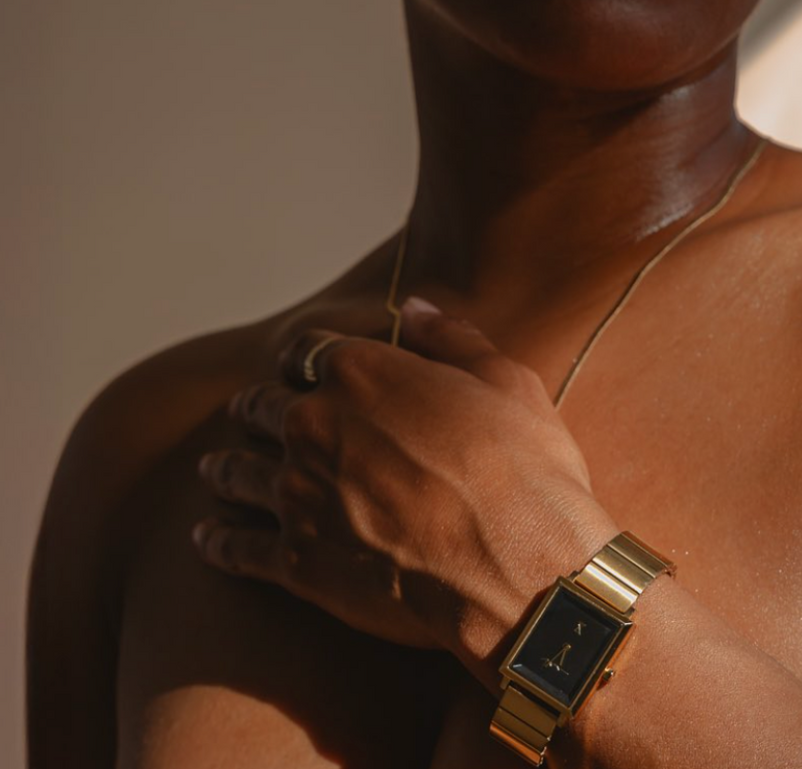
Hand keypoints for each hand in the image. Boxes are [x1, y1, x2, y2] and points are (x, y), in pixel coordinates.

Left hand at [192, 297, 618, 678]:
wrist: (515, 566)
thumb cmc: (522, 467)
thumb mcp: (504, 380)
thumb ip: (451, 338)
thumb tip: (417, 307)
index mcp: (361, 372)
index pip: (307, 351)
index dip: (305, 360)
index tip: (303, 369)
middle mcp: (315, 424)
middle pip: (262, 407)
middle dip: (257, 408)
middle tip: (251, 414)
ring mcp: (299, 493)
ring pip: (238, 471)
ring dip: (224, 467)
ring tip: (213, 469)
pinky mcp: (297, 561)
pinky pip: (237, 548)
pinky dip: (218, 541)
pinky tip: (206, 539)